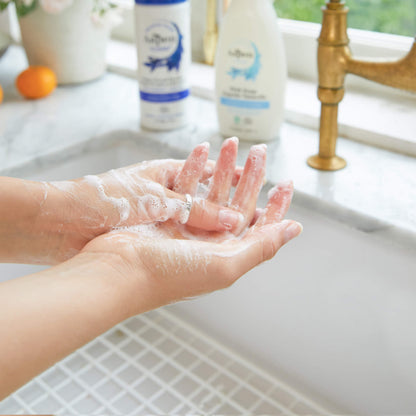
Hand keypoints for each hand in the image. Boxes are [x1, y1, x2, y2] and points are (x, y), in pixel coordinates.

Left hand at [32, 143, 244, 262]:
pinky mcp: (147, 235)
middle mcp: (164, 193)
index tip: (251, 178)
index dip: (229, 174)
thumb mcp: (156, 200)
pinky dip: (193, 239)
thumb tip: (232, 219)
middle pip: (204, 195)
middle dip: (227, 197)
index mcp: (164, 172)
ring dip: (213, 221)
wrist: (61, 224)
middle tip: (253, 204)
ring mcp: (156, 215)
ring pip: (192, 218)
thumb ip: (195, 210)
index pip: (206, 170)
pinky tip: (207, 247)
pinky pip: (178, 236)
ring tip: (238, 230)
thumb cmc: (103, 199)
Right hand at [81, 139, 301, 314]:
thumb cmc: (168, 274)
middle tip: (259, 151)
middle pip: (239, 205)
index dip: (277, 204)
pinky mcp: (168, 218)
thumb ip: (261, 246)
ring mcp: (189, 230)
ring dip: (224, 169)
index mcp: (227, 257)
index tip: (286, 181)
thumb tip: (294, 229)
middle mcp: (210, 244)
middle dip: (251, 178)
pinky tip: (204, 152)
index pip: (262, 228)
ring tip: (232, 144)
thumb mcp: (224, 265)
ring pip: (214, 193)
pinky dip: (196, 171)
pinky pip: (188, 189)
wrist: (115, 270)